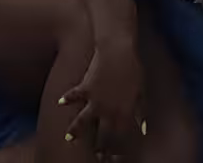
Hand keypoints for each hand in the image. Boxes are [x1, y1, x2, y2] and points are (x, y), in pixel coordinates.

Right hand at [62, 37, 144, 157]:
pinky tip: (59, 103)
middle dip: (99, 148)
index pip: (120, 137)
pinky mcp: (84, 88)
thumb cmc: (133, 69)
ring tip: (68, 138)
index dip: (118, 150)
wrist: (117, 50)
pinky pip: (73, 96)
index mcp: (124, 112)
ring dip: (75, 131)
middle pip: (102, 135)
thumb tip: (142, 128)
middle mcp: (108, 110)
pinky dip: (66, 99)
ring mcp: (95, 100)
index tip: (114, 157)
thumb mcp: (141, 92)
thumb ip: (140, 111)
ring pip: (82, 121)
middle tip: (96, 156)